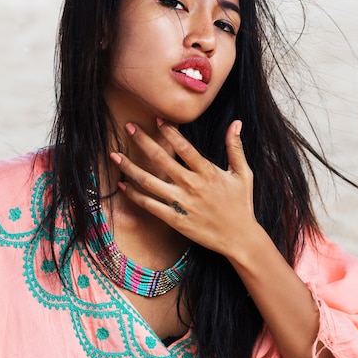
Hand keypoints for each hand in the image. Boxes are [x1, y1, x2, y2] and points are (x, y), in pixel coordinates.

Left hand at [110, 119, 260, 259]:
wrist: (239, 238)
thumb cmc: (241, 205)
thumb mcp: (243, 174)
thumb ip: (235, 148)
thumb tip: (236, 122)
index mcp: (208, 172)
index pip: (184, 148)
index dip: (169, 132)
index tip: (156, 119)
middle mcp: (192, 186)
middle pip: (161, 160)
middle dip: (143, 141)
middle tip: (128, 127)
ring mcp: (181, 204)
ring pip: (149, 182)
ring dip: (130, 168)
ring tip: (114, 155)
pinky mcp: (174, 220)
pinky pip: (149, 205)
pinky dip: (134, 195)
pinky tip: (122, 184)